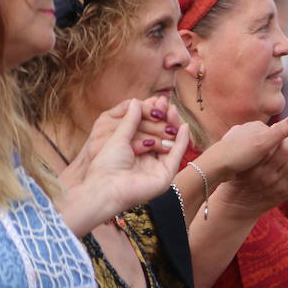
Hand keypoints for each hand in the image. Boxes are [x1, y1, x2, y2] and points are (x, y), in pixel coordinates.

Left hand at [76, 99, 189, 215]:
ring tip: (172, 110)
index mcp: (135, 152)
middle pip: (161, 136)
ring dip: (173, 126)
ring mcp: (157, 168)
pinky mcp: (165, 176)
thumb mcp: (118, 137)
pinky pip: (176, 155)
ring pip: (170, 144)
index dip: (154, 115)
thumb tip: (136, 101)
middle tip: (166, 103)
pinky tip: (183, 126)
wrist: (105, 188)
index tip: (157, 100)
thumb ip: (130, 120)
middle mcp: (148, 160)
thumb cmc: (106, 165)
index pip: (149, 130)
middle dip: (164, 118)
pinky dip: (182, 141)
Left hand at [199, 115, 287, 179]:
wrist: (213, 166)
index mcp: (255, 125)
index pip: (278, 133)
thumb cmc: (239, 153)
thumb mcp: (263, 143)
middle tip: (267, 166)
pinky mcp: (231, 151)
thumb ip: (282, 131)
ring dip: (260, 159)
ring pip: (258, 150)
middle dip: (270, 153)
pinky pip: (247, 156)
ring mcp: (237, 139)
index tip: (278, 160)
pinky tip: (248, 170)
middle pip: (268, 142)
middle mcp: (246, 129)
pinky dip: (250, 163)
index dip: (282, 147)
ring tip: (257, 169)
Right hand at [218, 119, 287, 216]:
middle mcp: (264, 175)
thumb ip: (252, 136)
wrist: (237, 205)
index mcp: (252, 163)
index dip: (284, 129)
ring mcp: (277, 185)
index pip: (274, 140)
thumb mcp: (239, 155)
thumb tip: (275, 122)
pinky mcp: (286, 193)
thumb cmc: (239, 172)